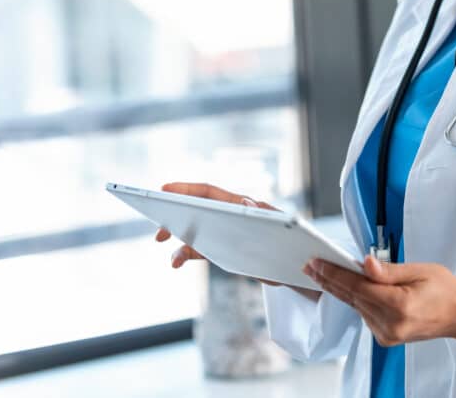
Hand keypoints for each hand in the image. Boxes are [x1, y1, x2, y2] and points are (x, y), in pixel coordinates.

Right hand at [154, 181, 319, 300]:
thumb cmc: (292, 242)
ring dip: (176, 234)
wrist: (298, 267)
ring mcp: (225, 232)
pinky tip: (175, 262)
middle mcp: (229, 215)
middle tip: (157, 223)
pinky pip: (199, 249)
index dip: (187, 189)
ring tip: (160, 241)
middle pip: (196, 208)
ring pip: (194, 229)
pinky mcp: (223, 250)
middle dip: (174, 213)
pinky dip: (184, 253)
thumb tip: (246, 201)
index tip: (164, 189)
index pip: (210, 192)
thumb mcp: (279, 229)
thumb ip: (262, 215)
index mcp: (242, 205)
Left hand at [304, 255, 455, 346]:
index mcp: (400, 306)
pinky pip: (363, 314)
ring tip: (323, 272)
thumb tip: (364, 263)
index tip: (317, 263)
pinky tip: (345, 286)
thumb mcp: (420, 270)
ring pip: (355, 306)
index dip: (335, 274)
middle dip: (330, 280)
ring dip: (339, 289)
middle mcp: (391, 324)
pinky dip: (354, 299)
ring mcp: (387, 334)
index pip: (358, 288)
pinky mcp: (385, 337)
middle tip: (311, 265)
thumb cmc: (445, 290)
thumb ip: (389, 270)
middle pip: (352, 298)